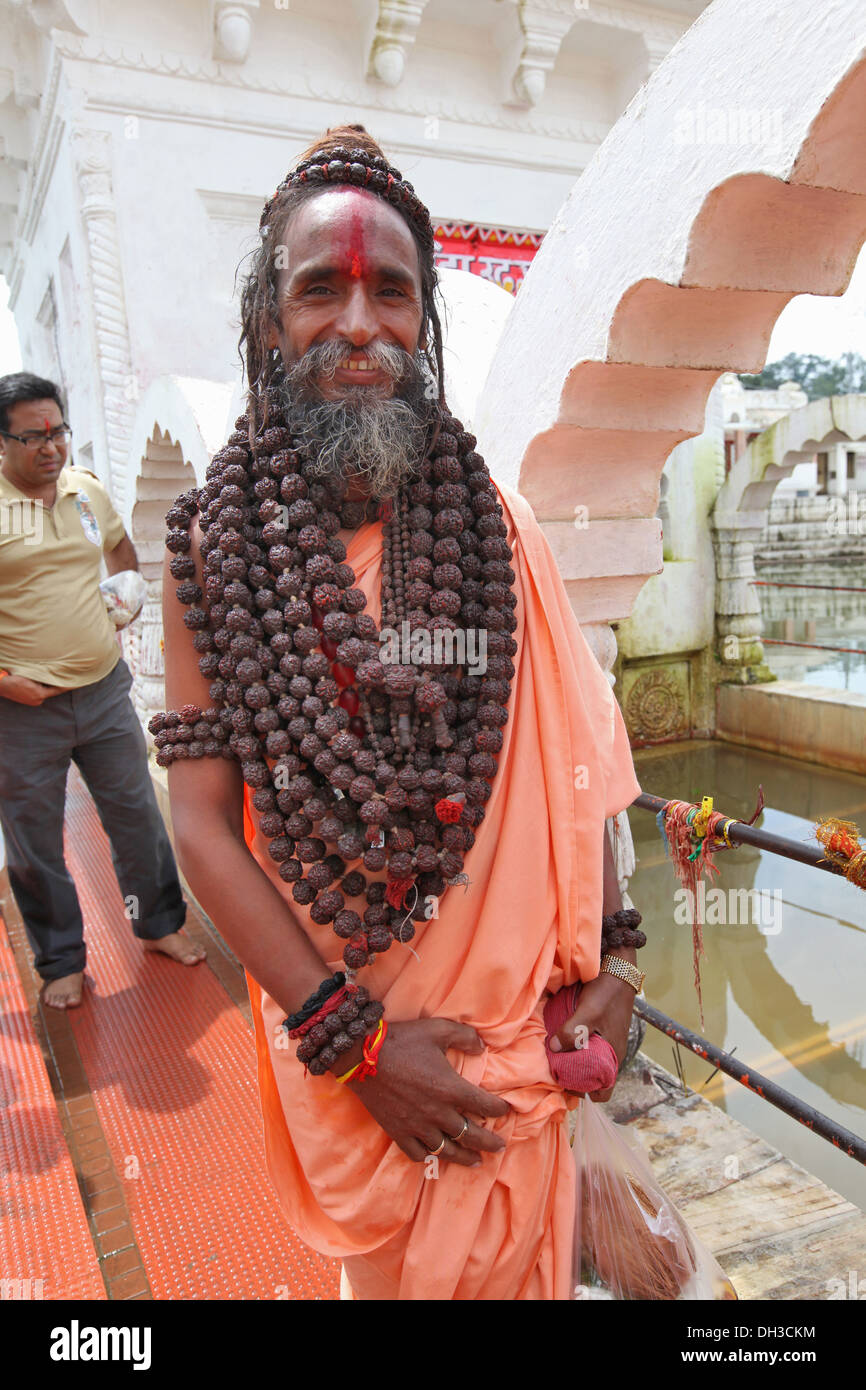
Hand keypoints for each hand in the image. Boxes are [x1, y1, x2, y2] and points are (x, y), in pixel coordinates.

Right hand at [0, 674, 64, 704]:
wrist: (2, 684)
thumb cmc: (15, 679)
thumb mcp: (31, 677)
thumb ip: (42, 678)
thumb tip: (51, 676)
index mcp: (40, 695)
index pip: (57, 690)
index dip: (66, 686)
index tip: (75, 684)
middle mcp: (38, 700)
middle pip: (51, 691)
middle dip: (55, 685)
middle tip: (64, 677)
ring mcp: (33, 701)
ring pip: (44, 692)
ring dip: (46, 686)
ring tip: (49, 678)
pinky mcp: (28, 700)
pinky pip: (38, 693)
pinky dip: (40, 688)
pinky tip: (38, 683)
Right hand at [348, 1017, 510, 1166]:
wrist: (362, 1056)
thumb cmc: (402, 1041)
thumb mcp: (438, 1029)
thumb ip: (465, 1037)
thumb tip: (483, 1048)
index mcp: (450, 1089)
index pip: (485, 1106)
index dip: (499, 1110)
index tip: (506, 1111)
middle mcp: (438, 1113)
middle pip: (471, 1135)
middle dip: (489, 1143)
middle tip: (500, 1147)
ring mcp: (417, 1126)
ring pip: (448, 1150)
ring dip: (466, 1157)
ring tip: (476, 1161)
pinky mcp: (398, 1132)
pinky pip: (418, 1154)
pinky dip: (430, 1157)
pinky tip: (437, 1156)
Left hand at [553, 972, 634, 1103]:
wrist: (617, 969)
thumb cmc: (607, 992)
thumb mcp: (589, 1011)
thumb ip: (573, 1031)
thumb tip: (555, 1049)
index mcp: (613, 1056)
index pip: (603, 1091)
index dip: (585, 1094)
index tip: (566, 1084)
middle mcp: (610, 1054)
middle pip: (592, 1079)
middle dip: (574, 1079)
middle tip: (553, 1071)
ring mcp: (605, 1042)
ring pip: (587, 1063)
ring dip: (572, 1063)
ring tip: (554, 1056)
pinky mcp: (599, 1031)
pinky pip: (586, 1048)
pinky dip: (574, 1049)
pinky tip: (561, 1040)